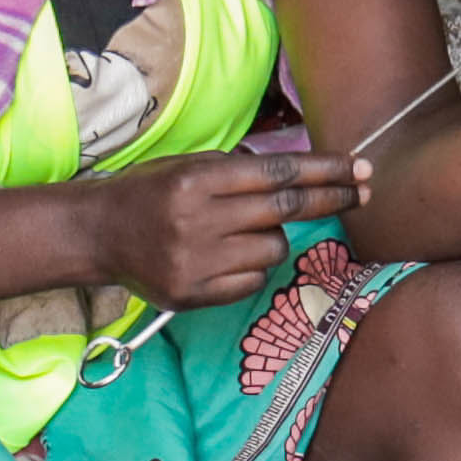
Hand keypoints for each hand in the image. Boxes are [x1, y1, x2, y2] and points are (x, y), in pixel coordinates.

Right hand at [85, 148, 368, 306]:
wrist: (97, 233)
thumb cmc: (151, 192)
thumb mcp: (189, 165)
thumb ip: (240, 171)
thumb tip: (306, 174)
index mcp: (197, 181)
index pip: (277, 173)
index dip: (324, 170)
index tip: (359, 169)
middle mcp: (197, 220)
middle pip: (285, 209)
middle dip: (330, 198)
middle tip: (363, 193)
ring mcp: (196, 262)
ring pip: (272, 249)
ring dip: (272, 238)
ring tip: (238, 233)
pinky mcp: (193, 294)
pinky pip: (252, 281)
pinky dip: (251, 268)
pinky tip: (225, 258)